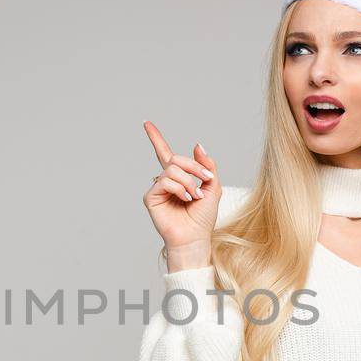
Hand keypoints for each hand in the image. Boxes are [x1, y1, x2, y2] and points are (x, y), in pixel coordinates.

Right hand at [142, 120, 221, 259]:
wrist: (195, 237)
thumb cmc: (202, 217)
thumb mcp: (212, 186)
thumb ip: (206, 165)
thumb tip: (197, 145)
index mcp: (178, 177)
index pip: (165, 153)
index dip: (156, 138)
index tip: (147, 123)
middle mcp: (165, 181)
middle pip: (175, 158)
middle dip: (194, 168)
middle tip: (206, 181)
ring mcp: (157, 189)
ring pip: (172, 169)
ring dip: (189, 181)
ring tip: (194, 197)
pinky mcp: (151, 197)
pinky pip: (165, 181)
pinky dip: (179, 188)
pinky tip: (185, 199)